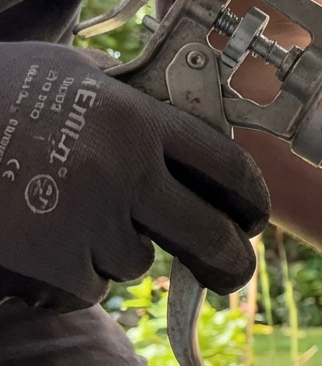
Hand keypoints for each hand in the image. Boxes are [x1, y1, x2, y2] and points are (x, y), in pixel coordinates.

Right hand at [0, 42, 269, 310]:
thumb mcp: (63, 77)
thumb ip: (128, 105)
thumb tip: (187, 142)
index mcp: (135, 118)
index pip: (228, 167)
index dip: (251, 200)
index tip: (252, 218)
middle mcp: (125, 171)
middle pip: (212, 238)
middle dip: (228, 264)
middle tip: (227, 274)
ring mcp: (91, 224)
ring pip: (133, 263)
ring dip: (105, 254)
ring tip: (48, 215)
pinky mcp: (56, 271)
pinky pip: (84, 289)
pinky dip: (61, 279)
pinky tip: (25, 242)